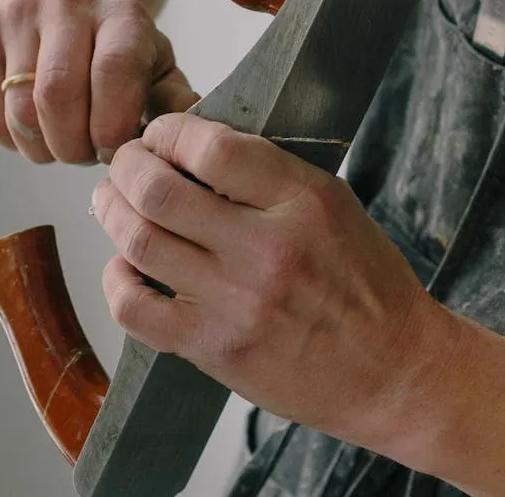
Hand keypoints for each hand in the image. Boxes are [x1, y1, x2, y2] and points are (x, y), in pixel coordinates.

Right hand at [0, 0, 198, 164]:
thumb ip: (176, 106)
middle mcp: (66, 4)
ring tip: (65, 142)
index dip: (111, 127)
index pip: (113, 73)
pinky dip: (14, 143)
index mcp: (122, 17)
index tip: (114, 152)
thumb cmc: (120, 57)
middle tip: (88, 153)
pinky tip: (36, 134)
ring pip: (20, 112)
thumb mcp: (158, 74)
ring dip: (45, 149)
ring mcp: (16, 16)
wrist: (65, 12)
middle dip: (75, 146)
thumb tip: (194, 139)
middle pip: (57, 97)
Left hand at [91, 113, 459, 445]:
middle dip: (126, 165)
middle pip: (157, 190)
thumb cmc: (369, 287)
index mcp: (305, 202)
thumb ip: (269, 177)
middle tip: (125, 164)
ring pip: (138, 241)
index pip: (211, 147)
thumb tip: (193, 149)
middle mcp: (268, 250)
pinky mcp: (216, 349)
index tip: (161, 135)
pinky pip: (134, 308)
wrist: (393, 372)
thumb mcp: (337, 208)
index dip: (169, 131)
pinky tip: (127, 267)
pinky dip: (116, 280)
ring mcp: (237, 303)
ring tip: (113, 203)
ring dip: (111, 212)